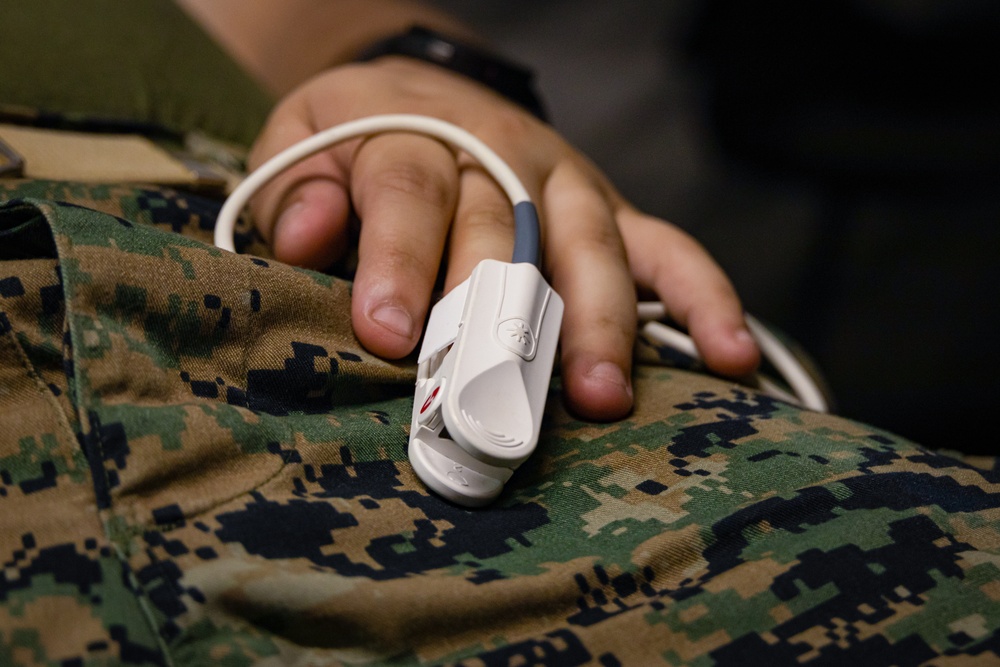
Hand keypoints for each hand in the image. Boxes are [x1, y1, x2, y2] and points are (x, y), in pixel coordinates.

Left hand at [247, 57, 759, 420]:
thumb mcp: (300, 138)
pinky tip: (731, 354)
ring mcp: (566, 182)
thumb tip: (303, 237)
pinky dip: (704, 298)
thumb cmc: (356, 138)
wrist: (422, 93)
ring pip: (590, 246)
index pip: (410, 192)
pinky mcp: (610, 210)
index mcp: (414, 133)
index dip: (399, 261)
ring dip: (598, 322)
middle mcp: (500, 153)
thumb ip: (296, 187)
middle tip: (497, 395)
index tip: (388, 335)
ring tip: (599, 396)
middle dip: (502, 315)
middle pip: (508, 227)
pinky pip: (669, 249)